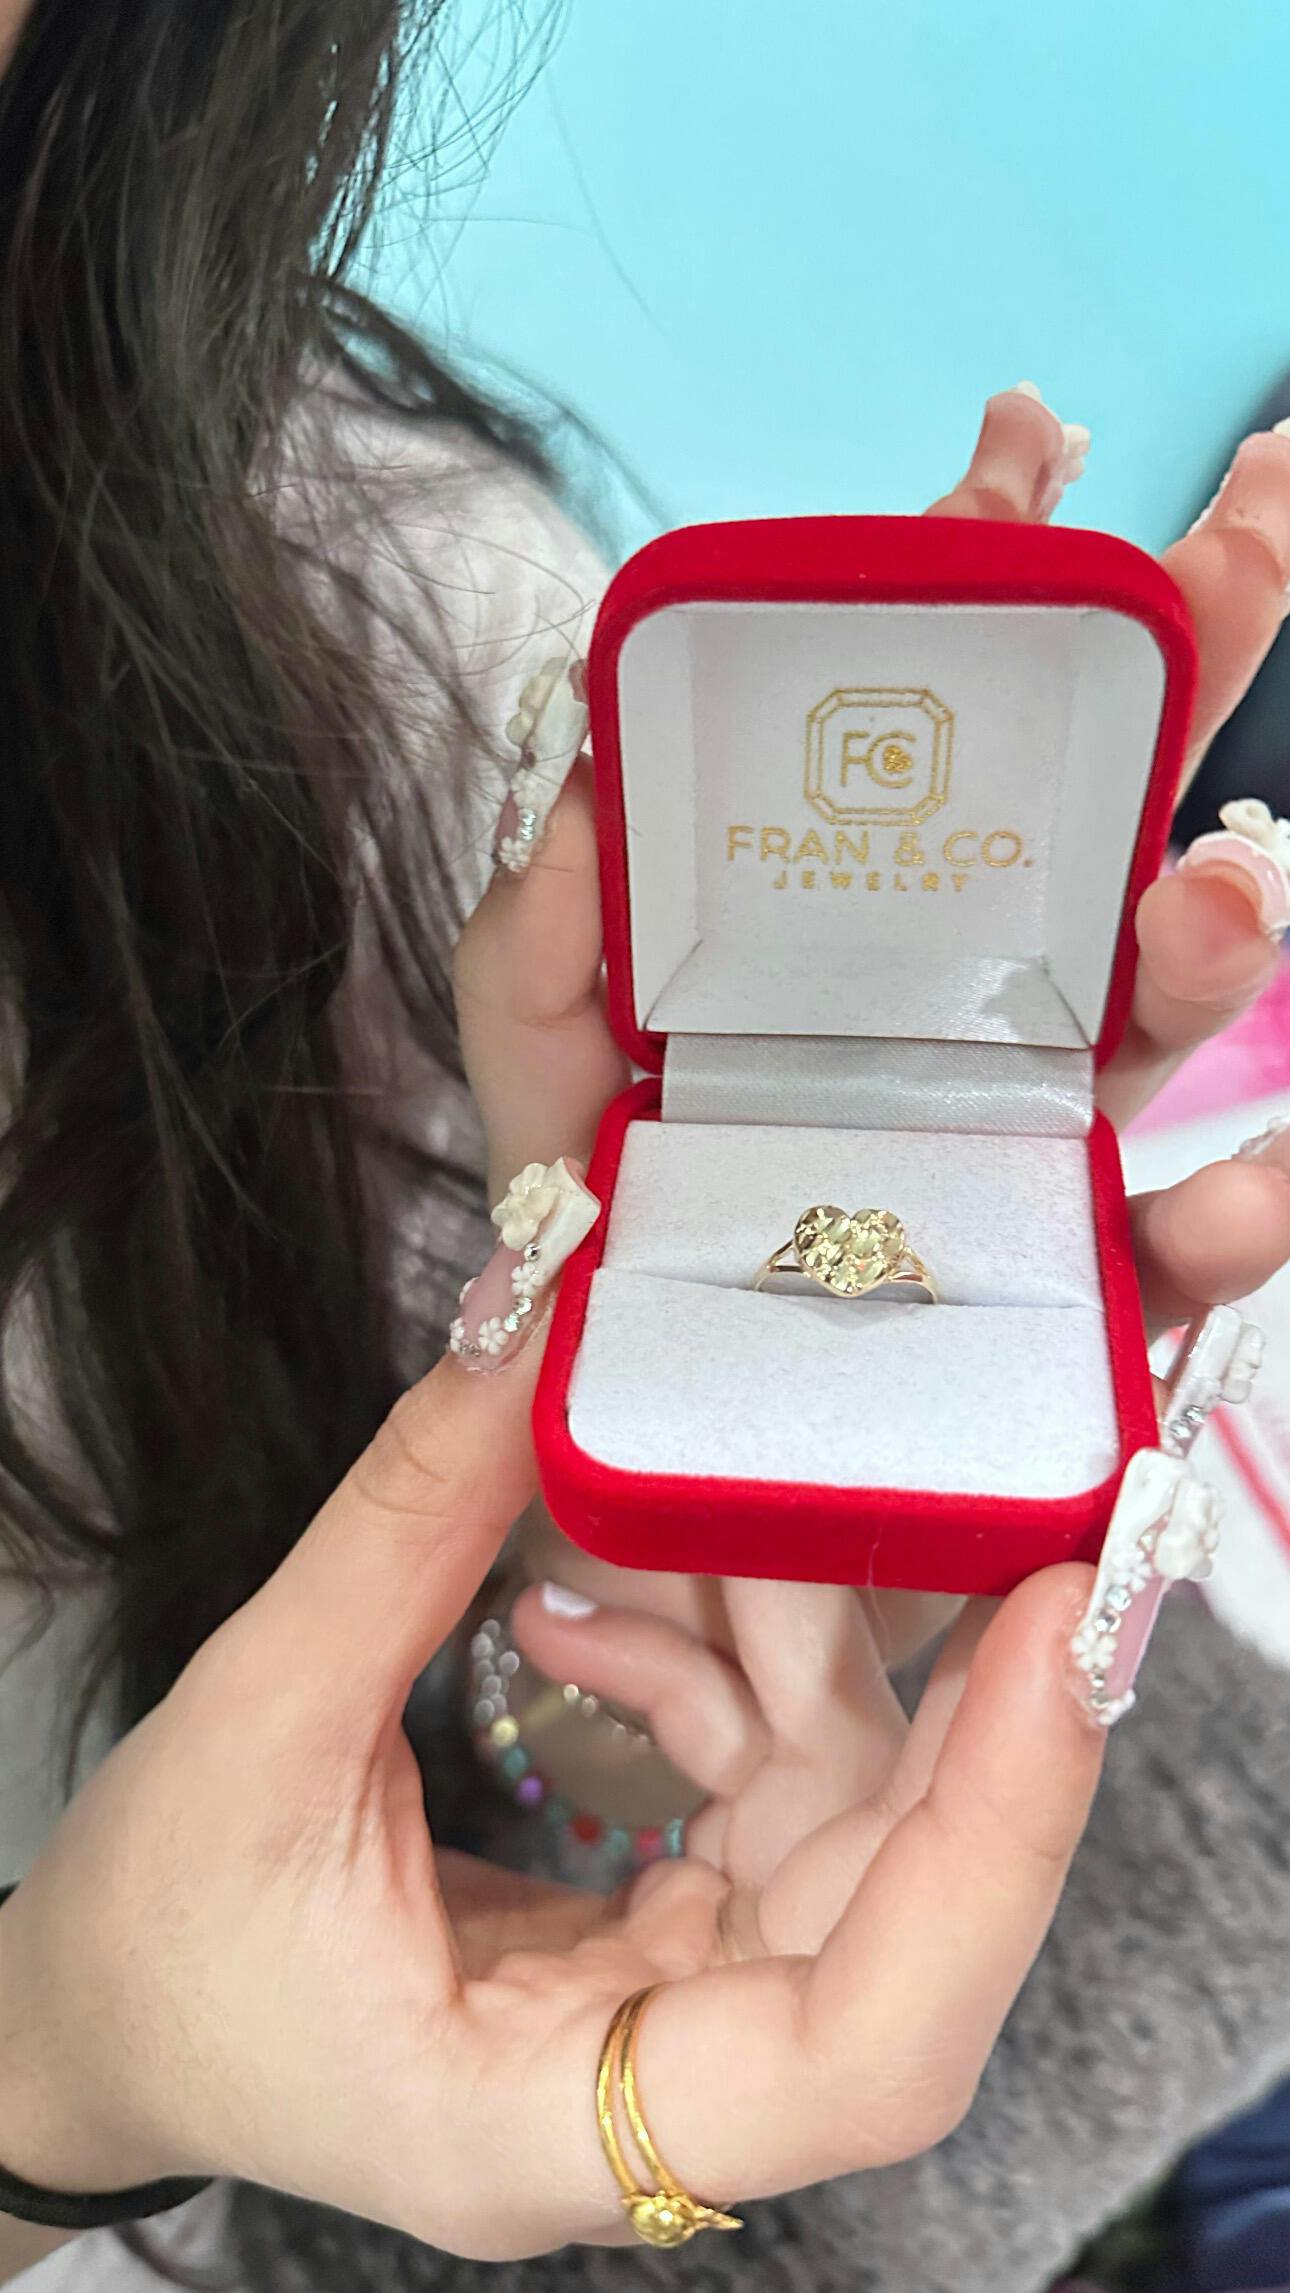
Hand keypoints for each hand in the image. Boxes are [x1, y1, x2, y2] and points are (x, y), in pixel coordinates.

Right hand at [0, 1307, 1104, 2258]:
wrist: (99, 2017)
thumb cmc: (152, 1942)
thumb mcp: (255, 1726)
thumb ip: (406, 1530)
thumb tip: (530, 1330)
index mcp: (547, 2124)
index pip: (867, 2048)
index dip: (994, 1845)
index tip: (1052, 1640)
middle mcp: (650, 2097)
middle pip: (890, 1912)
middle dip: (935, 1701)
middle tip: (978, 1504)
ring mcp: (668, 2021)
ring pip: (835, 1835)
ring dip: (791, 1655)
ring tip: (696, 1510)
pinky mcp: (658, 1945)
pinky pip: (754, 1802)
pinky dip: (710, 1678)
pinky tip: (595, 1598)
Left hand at [454, 390, 1289, 1658]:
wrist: (627, 1431)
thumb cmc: (594, 1219)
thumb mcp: (541, 1053)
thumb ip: (543, 923)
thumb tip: (583, 773)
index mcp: (864, 908)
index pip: (951, 713)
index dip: (996, 575)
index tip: (1026, 451)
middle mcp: (981, 989)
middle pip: (1116, 794)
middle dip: (1200, 641)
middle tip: (1259, 503)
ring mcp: (1040, 1125)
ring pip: (1174, 992)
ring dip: (1221, 922)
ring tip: (1216, 877)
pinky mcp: (1070, 1277)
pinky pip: (1183, 1239)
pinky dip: (1241, 1210)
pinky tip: (1245, 1186)